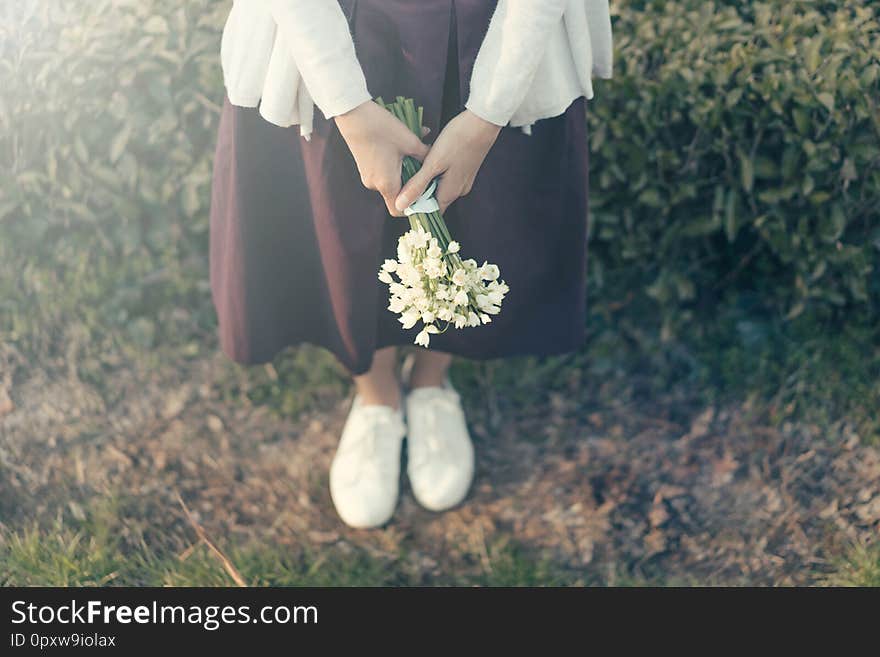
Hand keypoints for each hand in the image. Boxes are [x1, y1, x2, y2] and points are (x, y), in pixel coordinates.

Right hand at [335, 100, 429, 216]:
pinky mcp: (364, 166)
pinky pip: (383, 171)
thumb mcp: (409, 141)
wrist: (353, 114)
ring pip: (391, 180)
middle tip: (425, 170)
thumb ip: (425, 156)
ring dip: (404, 170)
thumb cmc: (382, 128)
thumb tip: (436, 161)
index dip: (413, 207)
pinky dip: (394, 164)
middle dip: (411, 182)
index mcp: (386, 183)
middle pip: (397, 194)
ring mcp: (368, 176)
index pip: (399, 210)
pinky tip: (402, 146)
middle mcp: (375, 184)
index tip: (425, 195)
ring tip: (414, 151)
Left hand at [394, 109, 500, 214]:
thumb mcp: (433, 163)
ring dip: (427, 176)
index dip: (416, 206)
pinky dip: (436, 168)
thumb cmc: (458, 140)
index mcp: (450, 193)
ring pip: (438, 185)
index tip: (403, 194)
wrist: (482, 122)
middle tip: (408, 173)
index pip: (430, 211)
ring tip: (420, 161)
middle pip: (433, 198)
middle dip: (420, 188)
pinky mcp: (464, 169)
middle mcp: (458, 190)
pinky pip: (445, 175)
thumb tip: (401, 205)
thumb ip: (417, 186)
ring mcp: (463, 180)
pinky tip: (432, 155)